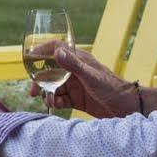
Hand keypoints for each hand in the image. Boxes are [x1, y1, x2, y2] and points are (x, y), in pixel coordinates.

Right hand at [25, 40, 141, 117]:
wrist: (128, 108)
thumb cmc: (113, 88)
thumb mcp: (91, 76)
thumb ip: (73, 64)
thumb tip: (56, 51)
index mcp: (78, 60)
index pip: (57, 48)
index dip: (42, 50)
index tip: (29, 58)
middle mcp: (75, 71)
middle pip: (50, 71)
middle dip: (40, 80)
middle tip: (33, 91)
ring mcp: (76, 85)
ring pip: (54, 87)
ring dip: (47, 94)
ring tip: (49, 102)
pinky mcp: (78, 99)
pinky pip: (60, 99)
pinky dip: (55, 102)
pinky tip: (55, 106)